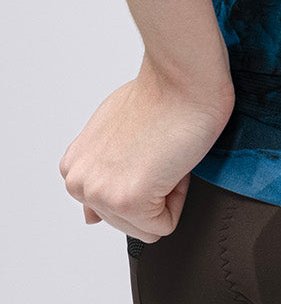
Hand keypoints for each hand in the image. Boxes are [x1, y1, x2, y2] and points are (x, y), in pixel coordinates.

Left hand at [58, 57, 234, 242]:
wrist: (181, 77)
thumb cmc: (160, 94)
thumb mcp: (112, 135)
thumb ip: (98, 175)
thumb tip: (88, 217)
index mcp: (74, 167)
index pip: (111, 207)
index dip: (143, 179)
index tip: (148, 149)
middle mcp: (80, 181)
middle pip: (127, 222)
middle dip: (153, 190)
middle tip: (159, 151)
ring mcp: (100, 193)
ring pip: (147, 226)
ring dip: (165, 193)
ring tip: (164, 154)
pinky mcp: (129, 200)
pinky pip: (165, 225)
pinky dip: (178, 196)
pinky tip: (172, 161)